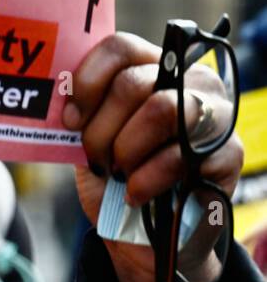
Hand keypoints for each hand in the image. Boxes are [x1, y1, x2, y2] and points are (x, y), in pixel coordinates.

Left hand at [64, 31, 242, 281]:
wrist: (147, 233)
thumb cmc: (117, 175)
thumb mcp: (92, 137)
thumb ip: (82, 109)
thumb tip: (55, 90)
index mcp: (153, 68)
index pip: (120, 48)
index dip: (88, 81)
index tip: (70, 118)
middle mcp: (189, 81)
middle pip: (134, 84)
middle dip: (101, 129)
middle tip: (95, 157)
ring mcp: (215, 114)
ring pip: (161, 110)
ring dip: (125, 150)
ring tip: (117, 173)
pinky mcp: (228, 152)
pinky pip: (177, 156)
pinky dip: (144, 180)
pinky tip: (134, 193)